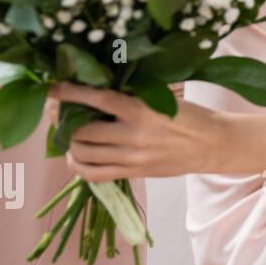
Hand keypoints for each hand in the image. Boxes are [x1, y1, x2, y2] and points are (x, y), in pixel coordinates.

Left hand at [51, 82, 227, 181]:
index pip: (96, 99)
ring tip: (70, 134)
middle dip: (63, 121)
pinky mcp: (134, 173)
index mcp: (142, 109)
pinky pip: (94, 175)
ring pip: (83, 153)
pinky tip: (77, 156)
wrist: (213, 144)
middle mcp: (134, 135)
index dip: (69, 94)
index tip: (52, 88)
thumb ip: (131, 97)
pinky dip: (78, 166)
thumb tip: (94, 91)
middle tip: (59, 113)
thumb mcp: (162, 98)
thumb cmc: (189, 115)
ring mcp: (133, 157)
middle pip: (81, 131)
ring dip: (69, 143)